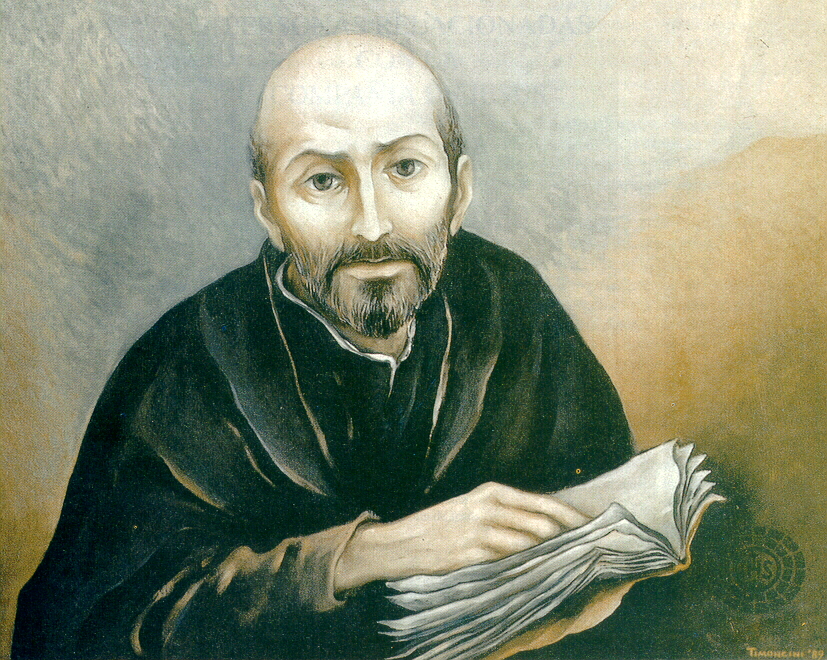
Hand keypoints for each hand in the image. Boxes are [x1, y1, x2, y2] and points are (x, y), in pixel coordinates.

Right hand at [334, 482, 588, 592]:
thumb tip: (548, 523)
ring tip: (566, 564)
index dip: (571, 516)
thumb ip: (507, 512)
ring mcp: (479, 530)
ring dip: (549, 554)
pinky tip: (537, 574)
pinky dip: (526, 567)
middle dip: (567, 538)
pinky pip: (509, 560)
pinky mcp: (471, 553)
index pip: (543, 502)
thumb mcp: (473, 506)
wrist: (403, 542)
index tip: (593, 527)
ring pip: (529, 542)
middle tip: (586, 551)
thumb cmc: (442, 525)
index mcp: (492, 491)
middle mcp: (488, 506)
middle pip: (543, 522)